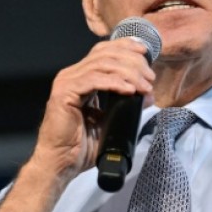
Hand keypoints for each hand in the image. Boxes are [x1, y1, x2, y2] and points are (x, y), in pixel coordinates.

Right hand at [28, 38, 154, 183]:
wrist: (61, 163)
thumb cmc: (81, 146)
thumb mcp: (110, 119)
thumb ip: (126, 104)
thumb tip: (147, 94)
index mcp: (81, 77)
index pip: (104, 51)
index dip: (126, 47)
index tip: (146, 54)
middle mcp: (72, 75)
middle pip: (106, 55)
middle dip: (133, 62)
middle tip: (150, 78)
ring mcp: (67, 82)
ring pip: (102, 64)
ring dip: (128, 72)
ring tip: (144, 85)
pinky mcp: (64, 93)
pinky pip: (94, 80)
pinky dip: (115, 83)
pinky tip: (129, 90)